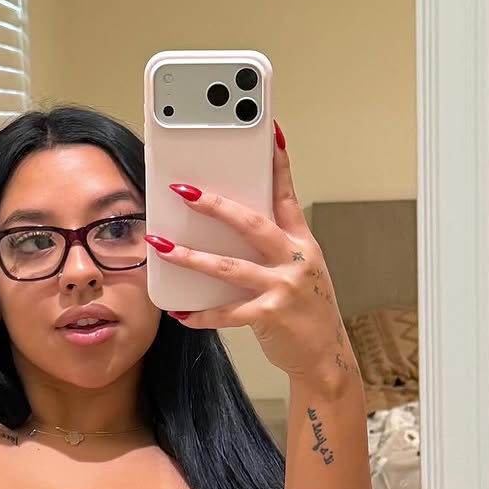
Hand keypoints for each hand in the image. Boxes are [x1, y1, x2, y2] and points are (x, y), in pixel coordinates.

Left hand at [144, 120, 357, 381]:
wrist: (326, 356)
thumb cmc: (307, 311)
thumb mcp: (300, 270)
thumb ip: (273, 247)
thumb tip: (231, 223)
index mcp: (302, 242)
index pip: (287, 193)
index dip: (278, 162)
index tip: (268, 132)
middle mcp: (296, 259)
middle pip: (251, 223)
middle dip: (214, 205)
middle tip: (183, 190)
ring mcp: (284, 287)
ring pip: (230, 266)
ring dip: (191, 257)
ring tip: (162, 247)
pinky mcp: (271, 316)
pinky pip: (227, 312)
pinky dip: (201, 314)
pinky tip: (181, 313)